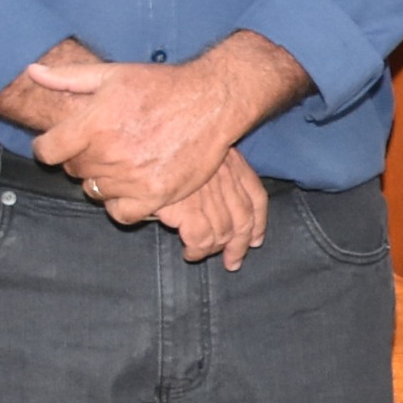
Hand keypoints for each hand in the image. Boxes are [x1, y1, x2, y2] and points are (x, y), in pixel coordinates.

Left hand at [26, 31, 309, 223]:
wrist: (211, 101)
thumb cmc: (161, 86)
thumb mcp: (113, 74)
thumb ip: (68, 78)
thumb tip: (32, 72)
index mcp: (94, 124)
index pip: (46, 151)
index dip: (50, 146)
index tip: (62, 144)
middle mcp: (110, 153)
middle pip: (73, 171)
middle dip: (81, 159)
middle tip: (103, 147)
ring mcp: (134, 177)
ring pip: (95, 191)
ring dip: (103, 180)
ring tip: (121, 163)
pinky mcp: (157, 194)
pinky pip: (122, 214)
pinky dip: (121, 205)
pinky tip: (130, 188)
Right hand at [154, 149, 268, 268]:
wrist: (144, 140)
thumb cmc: (162, 142)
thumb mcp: (196, 145)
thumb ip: (209, 168)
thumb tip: (215, 197)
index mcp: (231, 162)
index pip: (256, 195)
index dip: (259, 222)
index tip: (256, 240)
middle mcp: (225, 179)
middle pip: (243, 220)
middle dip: (240, 245)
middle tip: (233, 261)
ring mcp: (209, 196)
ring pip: (223, 233)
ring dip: (214, 249)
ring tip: (202, 254)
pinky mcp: (188, 210)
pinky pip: (201, 240)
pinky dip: (197, 251)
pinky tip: (190, 253)